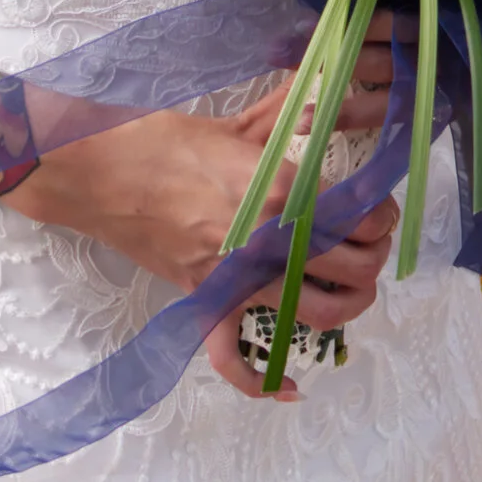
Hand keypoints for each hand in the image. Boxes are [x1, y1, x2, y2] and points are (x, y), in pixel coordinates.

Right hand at [19, 40, 400, 397]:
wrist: (99, 171)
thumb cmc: (163, 140)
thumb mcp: (237, 124)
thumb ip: (287, 114)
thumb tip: (322, 94)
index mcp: (283, 191)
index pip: (362, 216)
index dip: (382, 215)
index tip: (378, 208)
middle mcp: (270, 239)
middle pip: (354, 267)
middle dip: (374, 257)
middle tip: (369, 242)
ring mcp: (238, 277)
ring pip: (318, 314)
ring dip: (347, 306)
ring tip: (350, 290)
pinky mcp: (205, 300)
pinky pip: (232, 357)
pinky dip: (262, 380)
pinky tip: (289, 387)